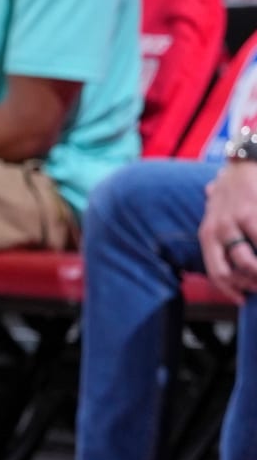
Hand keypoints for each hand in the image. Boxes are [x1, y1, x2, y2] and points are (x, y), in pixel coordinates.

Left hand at [201, 163, 256, 302]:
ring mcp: (236, 221)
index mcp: (208, 233)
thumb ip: (214, 221)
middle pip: (233, 273)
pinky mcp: (252, 214)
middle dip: (251, 285)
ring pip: (250, 263)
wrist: (244, 160)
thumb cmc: (232, 186)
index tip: (243, 299)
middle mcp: (218, 229)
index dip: (231, 291)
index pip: (216, 273)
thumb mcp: (215, 206)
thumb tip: (210, 210)